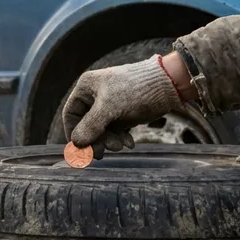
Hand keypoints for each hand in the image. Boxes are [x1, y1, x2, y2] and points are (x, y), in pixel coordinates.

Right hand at [62, 55, 183, 156]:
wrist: (167, 85)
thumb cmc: (136, 90)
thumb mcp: (110, 107)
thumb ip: (91, 125)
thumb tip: (76, 144)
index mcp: (86, 88)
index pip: (71, 114)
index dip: (74, 134)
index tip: (81, 150)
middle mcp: (95, 96)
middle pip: (86, 125)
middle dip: (96, 140)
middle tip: (102, 154)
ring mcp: (110, 105)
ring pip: (102, 130)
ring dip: (110, 141)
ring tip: (121, 146)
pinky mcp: (123, 113)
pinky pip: (115, 131)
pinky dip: (120, 138)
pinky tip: (129, 143)